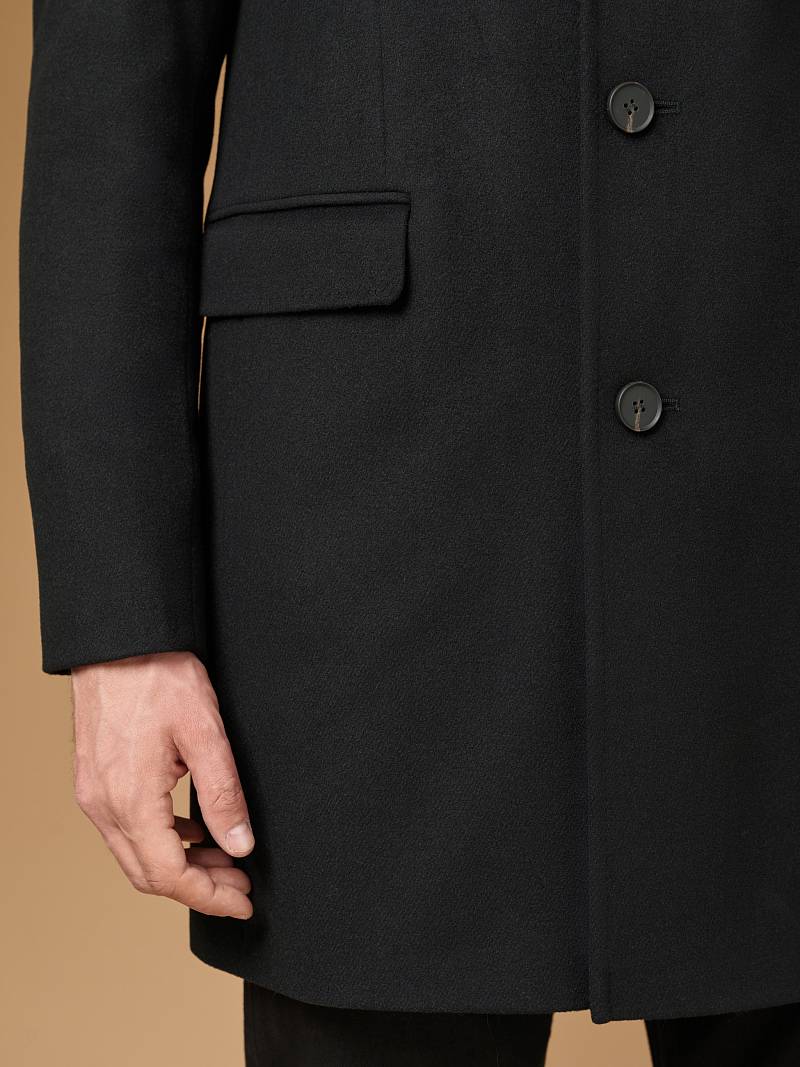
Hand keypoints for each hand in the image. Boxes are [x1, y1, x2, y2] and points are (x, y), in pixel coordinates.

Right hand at [71, 651, 253, 918]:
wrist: (118, 640)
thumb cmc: (158, 675)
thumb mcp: (204, 732)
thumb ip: (223, 794)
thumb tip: (239, 846)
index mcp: (130, 800)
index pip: (169, 876)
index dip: (209, 897)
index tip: (242, 902)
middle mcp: (103, 806)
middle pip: (148, 875)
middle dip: (198, 888)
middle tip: (240, 884)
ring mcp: (93, 794)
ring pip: (135, 856)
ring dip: (179, 866)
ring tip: (225, 859)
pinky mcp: (94, 780)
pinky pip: (125, 830)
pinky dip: (160, 842)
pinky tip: (192, 831)